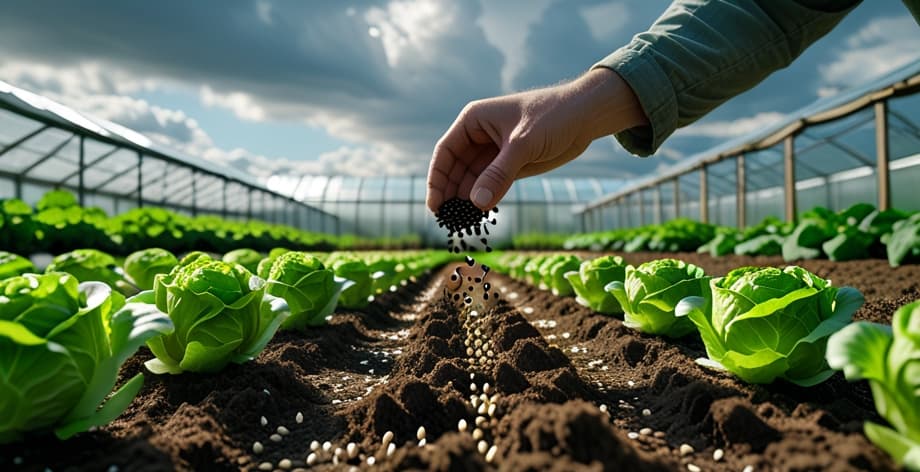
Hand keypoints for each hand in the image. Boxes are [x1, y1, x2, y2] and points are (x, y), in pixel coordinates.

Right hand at [426, 67, 647, 211]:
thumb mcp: (524, 144)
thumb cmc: (554, 116)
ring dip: (466, 201)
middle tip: (449, 222)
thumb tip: (476, 203)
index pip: (445, 152)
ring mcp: (494, 152)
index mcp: (473, 121)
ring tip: (463, 225)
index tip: (435, 206)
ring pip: (472, 180)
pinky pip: (490, 186)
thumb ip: (499, 173)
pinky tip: (480, 217)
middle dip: (451, 195)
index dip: (437, 180)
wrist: (586, 115)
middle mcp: (479, 136)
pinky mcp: (510, 165)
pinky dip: (484, 201)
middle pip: (455, 170)